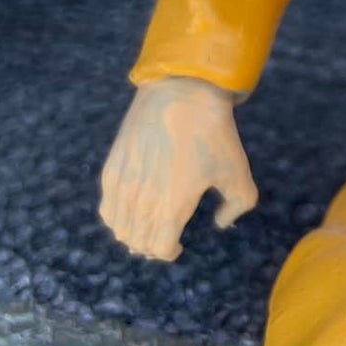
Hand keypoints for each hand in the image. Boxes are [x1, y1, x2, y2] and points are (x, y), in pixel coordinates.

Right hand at [99, 77, 257, 261]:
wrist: (182, 93)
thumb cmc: (213, 134)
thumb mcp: (238, 171)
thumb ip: (238, 205)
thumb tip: (220, 222)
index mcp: (172, 206)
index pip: (159, 249)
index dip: (169, 252)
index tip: (178, 246)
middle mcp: (143, 200)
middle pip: (138, 242)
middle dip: (151, 246)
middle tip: (163, 238)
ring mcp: (124, 184)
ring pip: (119, 228)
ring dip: (132, 235)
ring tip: (146, 227)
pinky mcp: (112, 168)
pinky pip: (107, 207)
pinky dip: (116, 218)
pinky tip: (130, 211)